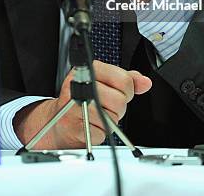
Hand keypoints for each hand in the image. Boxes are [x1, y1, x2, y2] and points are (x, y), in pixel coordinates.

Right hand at [13, 60, 151, 148]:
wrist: (58, 120)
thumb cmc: (83, 99)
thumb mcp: (105, 82)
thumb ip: (126, 80)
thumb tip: (145, 82)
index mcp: (90, 68)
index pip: (124, 80)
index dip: (127, 91)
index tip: (118, 92)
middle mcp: (80, 84)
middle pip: (120, 101)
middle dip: (118, 109)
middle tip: (107, 107)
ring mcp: (75, 105)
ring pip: (112, 118)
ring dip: (108, 122)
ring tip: (97, 115)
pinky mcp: (73, 126)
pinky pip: (101, 133)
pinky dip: (99, 134)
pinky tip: (90, 125)